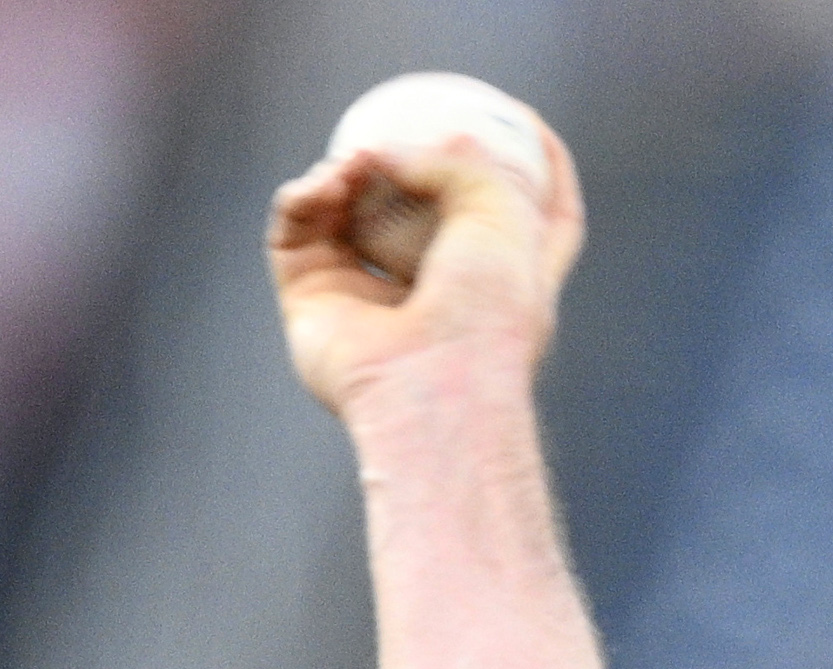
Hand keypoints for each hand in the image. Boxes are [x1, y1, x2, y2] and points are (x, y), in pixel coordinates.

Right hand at [268, 75, 584, 417]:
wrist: (432, 385)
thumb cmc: (486, 311)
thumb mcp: (504, 214)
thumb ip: (457, 163)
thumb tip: (381, 154)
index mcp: (501, 285)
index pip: (525, 220)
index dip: (535, 168)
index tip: (526, 120)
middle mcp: (437, 297)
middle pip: (419, 212)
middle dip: (406, 164)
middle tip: (396, 129)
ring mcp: (370, 305)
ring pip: (347, 212)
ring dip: (346, 173)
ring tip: (356, 164)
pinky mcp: (314, 307)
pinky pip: (297, 232)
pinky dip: (306, 198)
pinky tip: (326, 186)